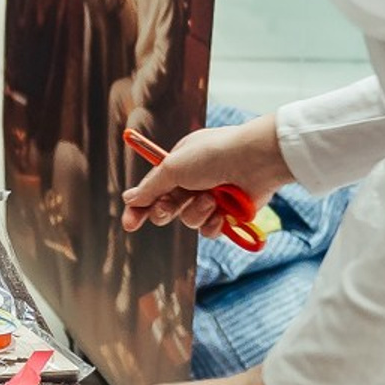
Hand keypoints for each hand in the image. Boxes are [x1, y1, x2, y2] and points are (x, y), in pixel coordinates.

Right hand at [119, 113, 288, 237]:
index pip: (152, 189)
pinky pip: (210, 229)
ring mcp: (212, 197)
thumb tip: (129, 199)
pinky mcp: (229, 213)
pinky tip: (222, 214)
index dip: (139, 207)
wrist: (255, 160)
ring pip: (189, 220)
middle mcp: (194, 181)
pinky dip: (214, 223)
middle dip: (166, 211)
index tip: (129, 224)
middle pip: (167, 208)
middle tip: (169, 208)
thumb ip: (150, 187)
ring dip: (195, 212)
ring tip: (210, 199)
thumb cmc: (213, 155)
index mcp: (179, 164)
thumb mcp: (173, 167)